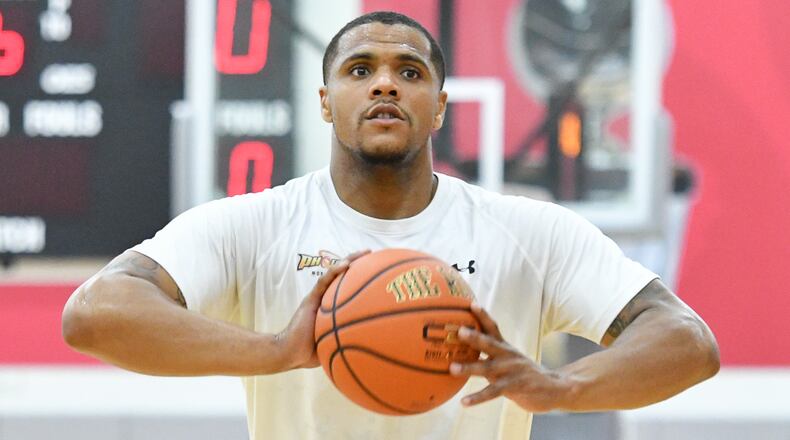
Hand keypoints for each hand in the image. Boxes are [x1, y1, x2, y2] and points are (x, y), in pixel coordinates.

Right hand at [276, 250, 369, 369]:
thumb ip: (350, 340)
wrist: (291, 353)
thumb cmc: (311, 352)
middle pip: (344, 277)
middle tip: (374, 255)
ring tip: (364, 253)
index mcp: (333, 307)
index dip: (362, 279)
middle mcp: (326, 299)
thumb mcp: (336, 344)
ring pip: (335, 274)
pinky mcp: (310, 298)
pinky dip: (334, 271)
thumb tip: (375, 345)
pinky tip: (346, 264)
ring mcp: (318, 297)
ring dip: (349, 261)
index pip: (349, 288)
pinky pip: (323, 282)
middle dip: (359, 264)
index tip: (379, 272)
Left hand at [450, 303, 571, 412]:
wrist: (554, 387)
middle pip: (489, 343)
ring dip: (469, 368)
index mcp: (505, 347)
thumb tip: (462, 350)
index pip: (493, 327)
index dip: (482, 315)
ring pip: (487, 368)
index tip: (471, 304)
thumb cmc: (524, 373)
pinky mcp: (513, 387)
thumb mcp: (509, 359)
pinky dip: (477, 397)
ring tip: (452, 368)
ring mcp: (510, 371)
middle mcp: (507, 356)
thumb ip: (490, 354)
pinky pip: (492, 392)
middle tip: (459, 331)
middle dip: (474, 337)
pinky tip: (464, 402)